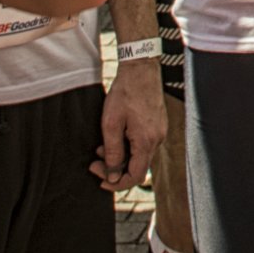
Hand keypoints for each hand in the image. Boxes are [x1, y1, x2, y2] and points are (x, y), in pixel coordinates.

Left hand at [92, 53, 164, 191]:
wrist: (141, 68)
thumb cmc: (125, 93)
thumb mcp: (111, 124)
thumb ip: (112, 152)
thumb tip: (113, 176)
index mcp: (147, 142)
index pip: (135, 176)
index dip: (117, 184)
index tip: (100, 180)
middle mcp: (157, 139)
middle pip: (138, 168)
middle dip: (114, 169)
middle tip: (94, 163)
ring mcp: (159, 132)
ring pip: (139, 156)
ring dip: (120, 157)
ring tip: (100, 147)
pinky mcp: (158, 124)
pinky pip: (143, 144)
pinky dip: (127, 147)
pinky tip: (114, 136)